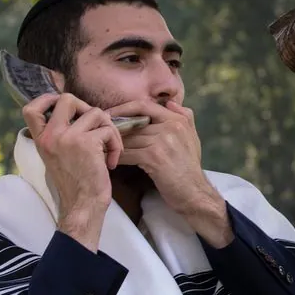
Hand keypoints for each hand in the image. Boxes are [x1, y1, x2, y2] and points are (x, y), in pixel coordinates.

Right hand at [22, 93, 122, 251]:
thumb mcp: (58, 157)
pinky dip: (116, 144)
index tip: (65, 107)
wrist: (83, 205)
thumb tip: (77, 116)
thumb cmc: (76, 183)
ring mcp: (68, 137)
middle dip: (87, 108)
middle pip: (66, 98)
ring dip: (109, 129)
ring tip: (108, 149)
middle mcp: (51, 135)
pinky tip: (111, 161)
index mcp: (41, 140)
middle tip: (96, 128)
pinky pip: (108, 130)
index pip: (31, 108)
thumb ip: (61, 136)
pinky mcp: (87, 143)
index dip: (48, 99)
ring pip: (96, 112)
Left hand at [107, 100, 232, 245]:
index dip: (123, 108)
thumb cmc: (190, 168)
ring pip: (128, 138)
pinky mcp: (154, 157)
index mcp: (177, 120)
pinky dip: (117, 157)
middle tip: (99, 132)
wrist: (195, 193)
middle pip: (133, 123)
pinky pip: (128, 153)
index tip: (109, 115)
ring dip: (113, 144)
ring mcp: (163, 141)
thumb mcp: (193, 138)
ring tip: (101, 147)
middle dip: (115, 128)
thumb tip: (170, 102)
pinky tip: (111, 161)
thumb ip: (185, 117)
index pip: (144, 105)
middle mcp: (171, 127)